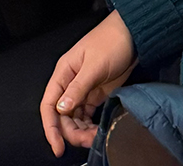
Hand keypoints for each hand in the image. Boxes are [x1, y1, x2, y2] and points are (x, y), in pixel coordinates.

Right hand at [40, 11, 136, 156]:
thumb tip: (61, 109)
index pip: (49, 105)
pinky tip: (97, 131)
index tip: (58, 147)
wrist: (133, 35)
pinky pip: (87, 115)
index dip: (50, 128)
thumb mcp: (94, 65)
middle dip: (71, 132)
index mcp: (64, 73)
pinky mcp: (96, 94)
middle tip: (87, 141)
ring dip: (82, 131)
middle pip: (62, 116)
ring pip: (74, 118)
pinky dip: (90, 126)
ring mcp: (83, 89)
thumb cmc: (111, 42)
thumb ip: (77, 88)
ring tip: (95, 137)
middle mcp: (70, 83)